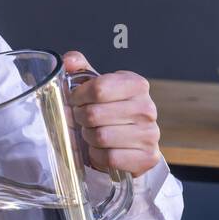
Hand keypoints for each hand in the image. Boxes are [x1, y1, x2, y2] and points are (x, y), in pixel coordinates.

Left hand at [62, 51, 161, 177]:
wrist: (130, 141)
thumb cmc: (108, 109)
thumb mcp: (95, 85)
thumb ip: (79, 68)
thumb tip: (68, 61)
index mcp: (136, 84)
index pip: (98, 88)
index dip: (78, 97)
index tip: (75, 101)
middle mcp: (147, 108)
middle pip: (95, 114)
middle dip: (80, 119)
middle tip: (81, 120)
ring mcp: (150, 133)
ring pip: (101, 137)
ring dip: (88, 138)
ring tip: (91, 134)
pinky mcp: (148, 157)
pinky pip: (109, 158)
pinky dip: (98, 156)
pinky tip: (100, 150)